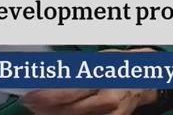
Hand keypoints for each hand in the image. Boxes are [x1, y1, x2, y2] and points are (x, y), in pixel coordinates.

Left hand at [20, 48, 158, 114]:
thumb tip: (47, 80)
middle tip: (30, 104)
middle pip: (69, 110)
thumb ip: (72, 72)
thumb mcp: (95, 62)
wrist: (143, 80)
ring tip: (40, 110)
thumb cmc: (117, 66)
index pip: (68, 92)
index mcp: (102, 78)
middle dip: (45, 109)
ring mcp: (111, 114)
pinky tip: (58, 114)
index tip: (29, 97)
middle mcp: (106, 99)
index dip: (46, 97)